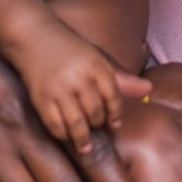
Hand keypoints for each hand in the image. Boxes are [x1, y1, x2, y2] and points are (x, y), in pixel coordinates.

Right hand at [15, 25, 138, 152]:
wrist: (32, 35)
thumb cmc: (69, 50)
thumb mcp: (96, 58)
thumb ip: (121, 77)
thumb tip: (148, 90)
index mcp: (96, 66)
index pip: (114, 98)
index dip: (115, 114)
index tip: (114, 123)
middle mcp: (79, 78)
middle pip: (95, 113)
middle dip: (97, 124)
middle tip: (96, 129)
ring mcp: (58, 89)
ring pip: (77, 124)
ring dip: (82, 138)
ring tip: (86, 146)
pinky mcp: (40, 98)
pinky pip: (55, 125)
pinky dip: (62, 134)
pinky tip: (66, 136)